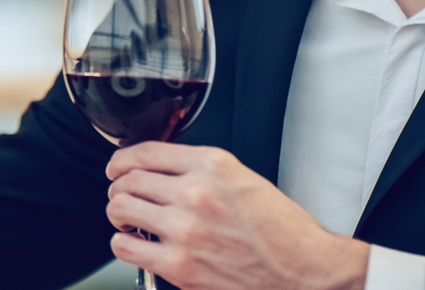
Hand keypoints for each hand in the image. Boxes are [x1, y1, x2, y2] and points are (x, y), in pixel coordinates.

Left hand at [105, 142, 370, 289]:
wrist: (306, 273)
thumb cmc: (285, 233)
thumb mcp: (246, 180)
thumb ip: (205, 172)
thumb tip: (167, 171)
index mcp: (214, 165)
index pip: (148, 151)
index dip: (123, 158)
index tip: (119, 164)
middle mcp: (195, 193)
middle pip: (130, 179)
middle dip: (119, 185)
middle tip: (121, 192)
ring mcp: (184, 230)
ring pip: (122, 209)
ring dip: (119, 211)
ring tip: (126, 217)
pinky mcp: (179, 265)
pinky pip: (126, 247)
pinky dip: (123, 243)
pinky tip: (133, 242)